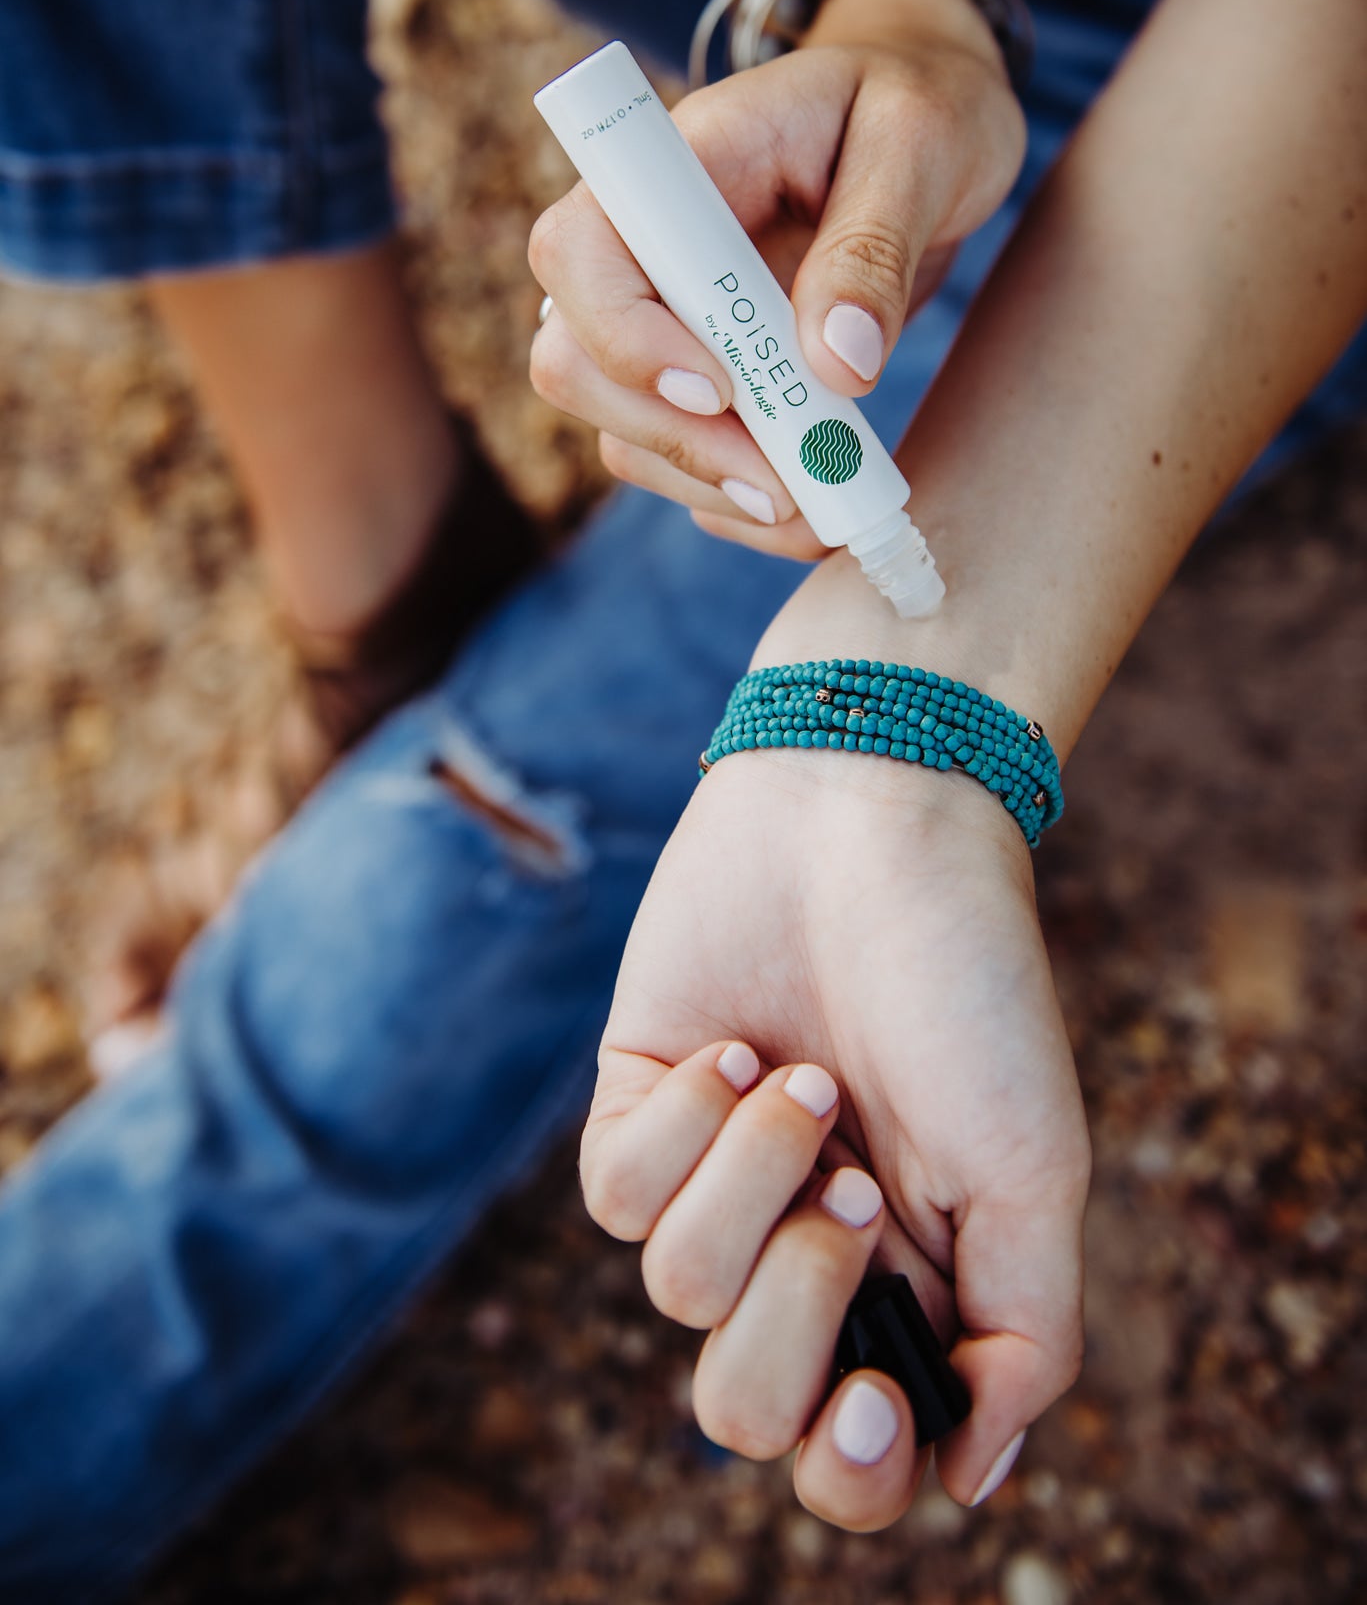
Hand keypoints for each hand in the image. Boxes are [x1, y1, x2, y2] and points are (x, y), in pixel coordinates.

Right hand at [530, 0, 1023, 556]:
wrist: (932, 119)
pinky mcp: (706, 372)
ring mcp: (667, 317)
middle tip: (790, 487)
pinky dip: (740, 501)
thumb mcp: (923, 143)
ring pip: (623, 428)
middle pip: (574, 361)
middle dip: (673, 439)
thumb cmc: (921, 105)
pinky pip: (682, 459)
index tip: (724, 389)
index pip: (577, 250)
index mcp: (677, 165)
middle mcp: (645, 246)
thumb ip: (875, 244)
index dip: (623, 335)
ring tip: (827, 513)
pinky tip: (820, 509)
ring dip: (709, 486)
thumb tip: (838, 363)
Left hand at [580, 742, 1089, 1529]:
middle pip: (745, 1408)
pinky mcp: (639, 1112)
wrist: (874, 820)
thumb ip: (1023, 1338)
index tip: (872, 1401)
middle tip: (851, 1196)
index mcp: (910, 1283)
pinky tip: (735, 1048)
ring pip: (678, 1293)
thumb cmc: (968, 985)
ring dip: (751, 1179)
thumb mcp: (1036, 1168)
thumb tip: (968, 1480)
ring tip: (807, 1080)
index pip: (855, 1457)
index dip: (851, 1469)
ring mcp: (718, 1184)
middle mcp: (806, 1251)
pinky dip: (683, 1124)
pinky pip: (616, 1197)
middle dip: (791, 1312)